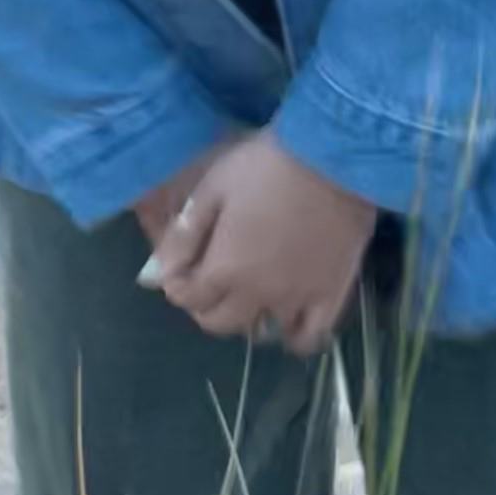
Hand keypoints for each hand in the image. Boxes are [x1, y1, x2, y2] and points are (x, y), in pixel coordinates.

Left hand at [152, 129, 376, 356]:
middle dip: (207, 305)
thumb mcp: (214, 186)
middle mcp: (256, 296)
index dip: (179, 284)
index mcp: (223, 269)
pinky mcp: (331, 296)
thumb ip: (185, 233)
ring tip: (253, 294)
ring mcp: (296, 300)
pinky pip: (310, 337)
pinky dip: (296, 336)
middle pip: (220, 322)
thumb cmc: (269, 164)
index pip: (187, 298)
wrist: (335, 157)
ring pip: (262, 332)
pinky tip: (291, 318)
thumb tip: (160, 272)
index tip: (183, 267)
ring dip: (249, 317)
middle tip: (213, 280)